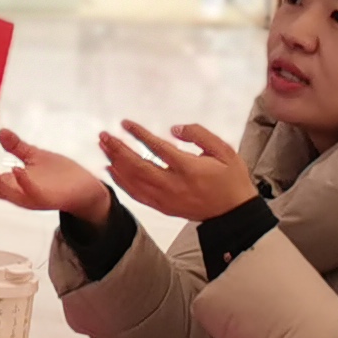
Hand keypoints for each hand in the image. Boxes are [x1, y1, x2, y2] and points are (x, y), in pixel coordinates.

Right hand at [0, 126, 111, 225]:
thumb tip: (0, 132)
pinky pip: (31, 193)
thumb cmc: (59, 174)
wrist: (85, 186)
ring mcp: (30, 197)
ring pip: (7, 193)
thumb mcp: (34, 156)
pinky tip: (17, 168)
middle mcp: (18, 193)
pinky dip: (23, 182)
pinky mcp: (46, 198)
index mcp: (13, 183)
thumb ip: (17, 147)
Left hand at [99, 120, 260, 222]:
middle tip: (104, 135)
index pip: (157, 148)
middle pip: (138, 166)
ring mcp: (166, 198)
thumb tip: (174, 128)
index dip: (139, 134)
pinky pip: (137, 195)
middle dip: (118, 149)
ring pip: (133, 181)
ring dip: (116, 164)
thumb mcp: (224, 151)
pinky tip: (112, 171)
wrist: (233, 214)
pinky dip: (122, 183)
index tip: (125, 123)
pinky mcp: (163, 207)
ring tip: (104, 148)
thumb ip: (199, 135)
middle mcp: (173, 185)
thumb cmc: (231, 180)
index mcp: (188, 168)